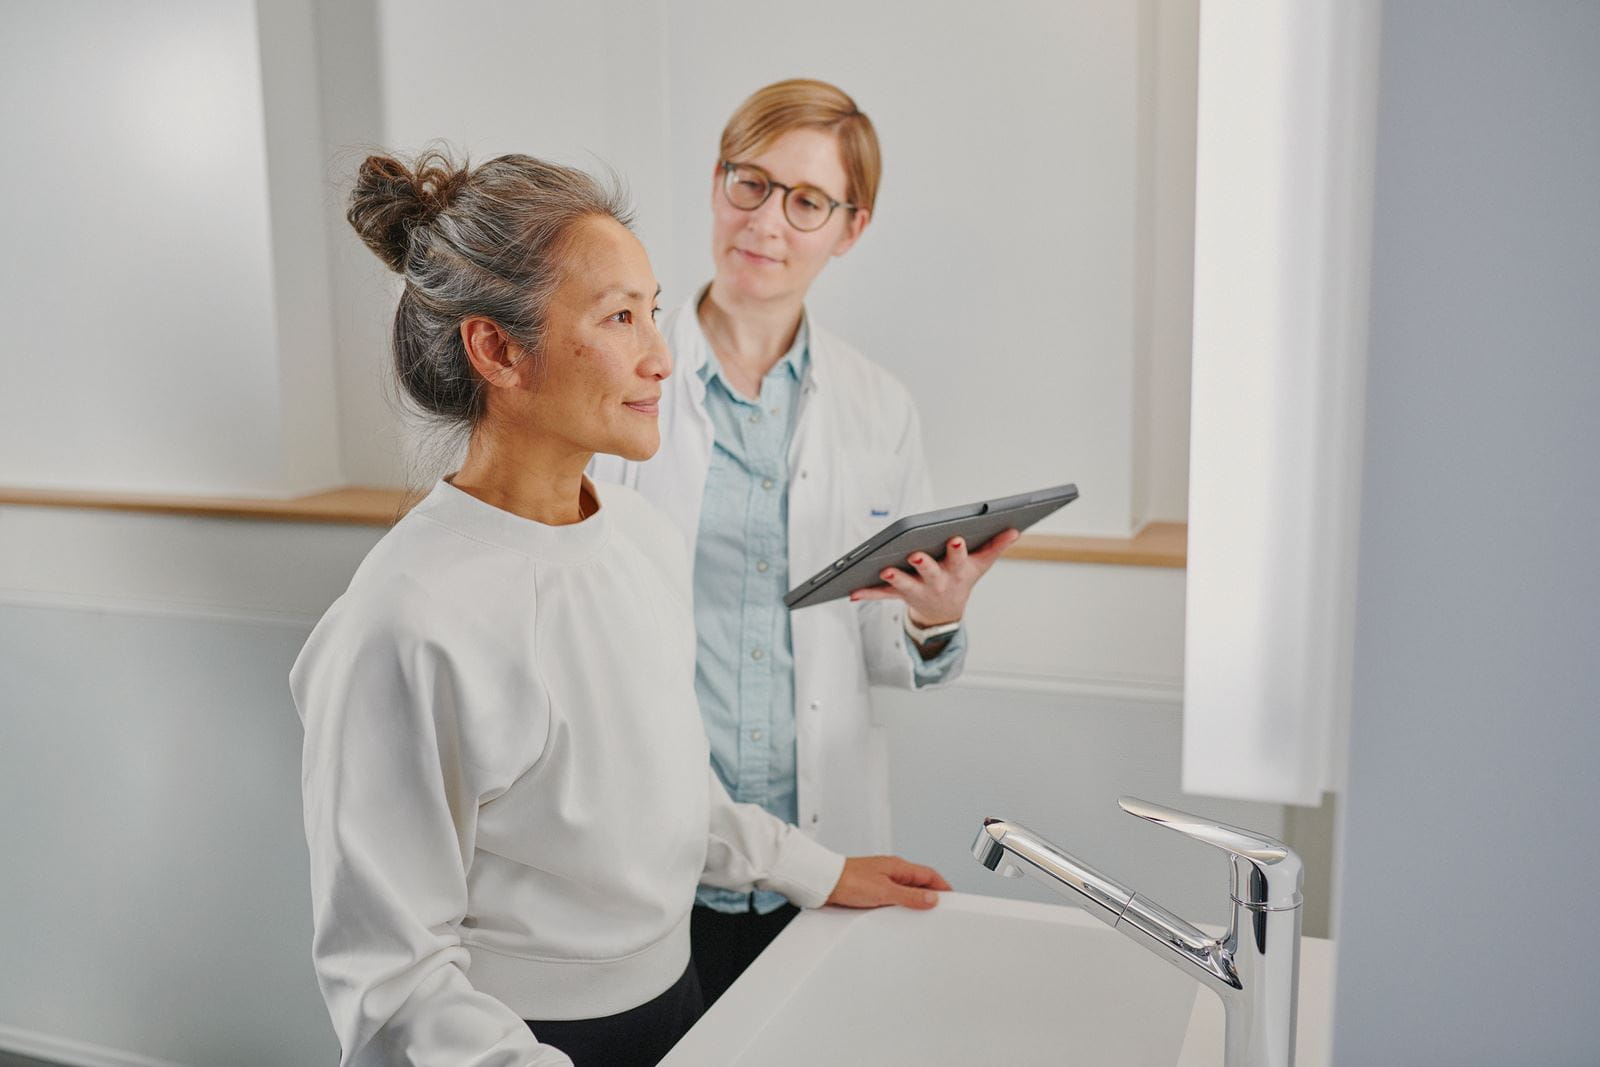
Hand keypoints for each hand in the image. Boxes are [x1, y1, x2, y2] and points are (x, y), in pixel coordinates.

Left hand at [825, 855, 951, 909]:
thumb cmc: (848, 880)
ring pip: (906, 891)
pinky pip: (893, 897)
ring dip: (915, 901)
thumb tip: (932, 898)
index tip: (953, 898)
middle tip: (941, 910)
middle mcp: (891, 871)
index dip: (942, 887)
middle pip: (919, 883)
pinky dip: (901, 905)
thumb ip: (909, 896)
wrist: (822, 883)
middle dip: (931, 895)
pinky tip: (899, 915)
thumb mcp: (884, 891)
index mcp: (898, 866)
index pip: (929, 875)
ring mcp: (881, 880)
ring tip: (922, 915)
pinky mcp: (871, 890)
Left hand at [848, 528, 1022, 625]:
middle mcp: (937, 582)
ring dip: (895, 578)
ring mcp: (918, 590)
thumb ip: (996, 546)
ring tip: (883, 570)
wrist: (946, 612)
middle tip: (915, 555)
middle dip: (924, 564)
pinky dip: (867, 593)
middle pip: (930, 572)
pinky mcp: (899, 595)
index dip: (957, 549)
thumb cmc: (963, 577)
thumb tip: (1015, 529)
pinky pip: (882, 595)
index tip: (956, 538)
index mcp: (957, 571)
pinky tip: (851, 592)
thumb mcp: (981, 564)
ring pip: (904, 584)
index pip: (958, 558)